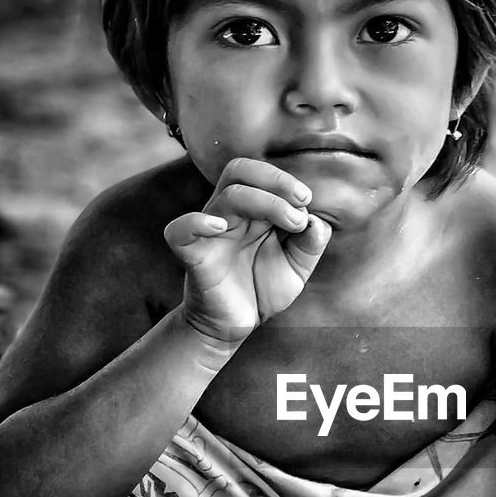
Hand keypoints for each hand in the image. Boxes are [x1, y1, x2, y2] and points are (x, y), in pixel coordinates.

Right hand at [163, 158, 331, 346]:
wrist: (234, 326)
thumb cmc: (261, 290)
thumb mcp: (296, 268)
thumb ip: (310, 244)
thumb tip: (316, 221)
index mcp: (250, 210)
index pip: (258, 174)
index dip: (284, 180)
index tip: (307, 202)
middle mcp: (229, 214)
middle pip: (238, 171)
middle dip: (274, 179)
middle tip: (302, 200)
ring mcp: (209, 233)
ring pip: (227, 196)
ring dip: (265, 201)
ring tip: (291, 222)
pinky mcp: (192, 255)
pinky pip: (179, 230)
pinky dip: (196, 223)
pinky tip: (219, 228)